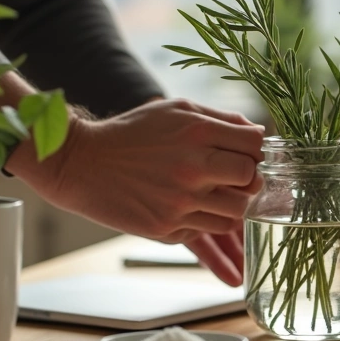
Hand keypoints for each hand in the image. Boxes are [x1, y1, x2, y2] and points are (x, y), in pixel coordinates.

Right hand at [11, 98, 263, 285]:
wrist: (82, 164)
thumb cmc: (133, 133)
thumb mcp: (176, 110)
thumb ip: (219, 119)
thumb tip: (257, 133)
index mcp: (198, 133)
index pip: (255, 145)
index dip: (255, 150)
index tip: (245, 153)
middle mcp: (193, 169)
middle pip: (253, 181)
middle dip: (249, 179)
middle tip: (235, 177)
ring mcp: (180, 203)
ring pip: (236, 214)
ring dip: (230, 205)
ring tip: (211, 193)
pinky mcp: (167, 228)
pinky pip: (206, 231)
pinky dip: (203, 220)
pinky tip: (185, 207)